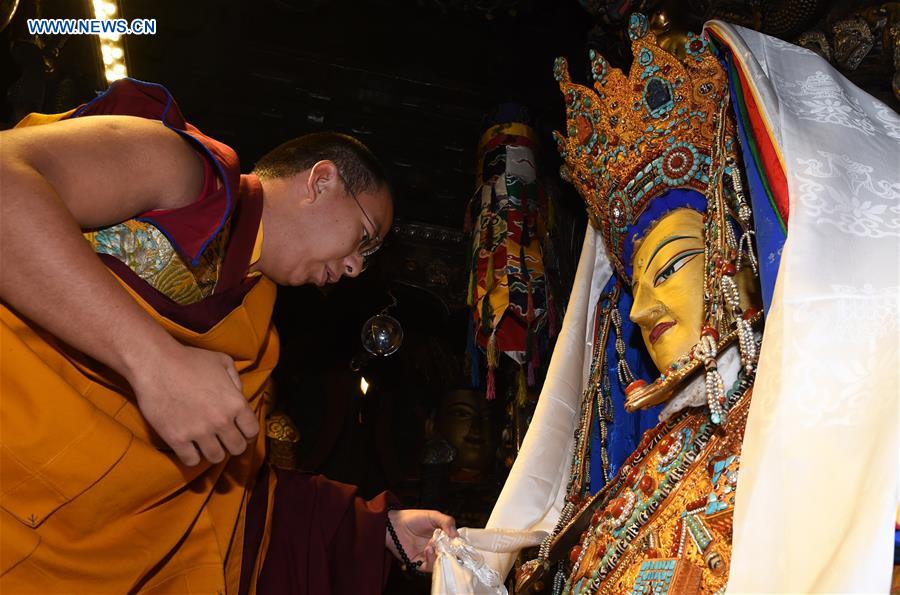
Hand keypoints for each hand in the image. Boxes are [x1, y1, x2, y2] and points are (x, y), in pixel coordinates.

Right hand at [128, 342, 258, 465]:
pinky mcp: (177, 438)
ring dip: (214, 452)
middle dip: (233, 444)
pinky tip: (190, 447)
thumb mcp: (223, 362)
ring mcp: (199, 431)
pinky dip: (193, 456)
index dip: (248, 433)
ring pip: (216, 457)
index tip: (241, 432)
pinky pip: (192, 461)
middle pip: (237, 448)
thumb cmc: (190, 360)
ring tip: (208, 444)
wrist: (156, 364)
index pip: (252, 431)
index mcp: (235, 403)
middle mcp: (221, 420)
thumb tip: (239, 396)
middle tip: (224, 439)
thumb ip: (236, 381)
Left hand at [385, 509, 456, 572]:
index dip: (459, 546)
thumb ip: (447, 522)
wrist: (393, 525)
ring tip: (435, 545)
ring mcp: (427, 556)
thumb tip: (456, 535)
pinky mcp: (418, 563)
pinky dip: (431, 560)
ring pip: (440, 563)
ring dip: (441, 557)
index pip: (454, 545)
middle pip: (449, 556)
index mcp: (441, 537)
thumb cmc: (412, 518)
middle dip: (452, 554)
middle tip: (451, 549)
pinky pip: (428, 567)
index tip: (462, 545)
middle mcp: (436, 548)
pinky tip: (428, 549)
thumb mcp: (433, 515)